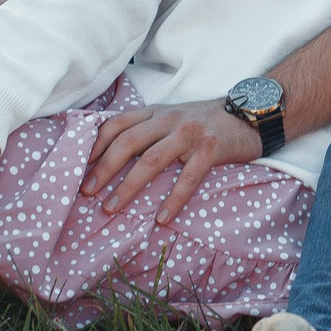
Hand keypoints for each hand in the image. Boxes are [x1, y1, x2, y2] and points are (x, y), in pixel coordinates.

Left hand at [81, 98, 262, 222]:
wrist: (253, 114)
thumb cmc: (209, 122)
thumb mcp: (175, 118)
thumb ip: (150, 129)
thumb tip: (116, 154)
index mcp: (157, 112)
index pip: (117, 124)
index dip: (95, 145)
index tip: (77, 167)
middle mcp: (169, 119)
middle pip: (127, 142)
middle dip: (103, 168)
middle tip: (86, 192)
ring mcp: (190, 134)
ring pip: (151, 160)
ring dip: (127, 186)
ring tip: (111, 208)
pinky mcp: (211, 149)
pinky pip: (188, 177)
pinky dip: (173, 199)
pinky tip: (161, 218)